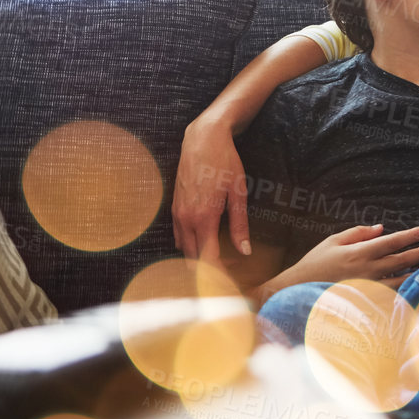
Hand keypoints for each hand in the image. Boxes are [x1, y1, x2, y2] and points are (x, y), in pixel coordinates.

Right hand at [173, 116, 249, 260]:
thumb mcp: (238, 193)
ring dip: (199, 257)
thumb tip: (245, 251)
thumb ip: (240, 225)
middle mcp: (185, 219)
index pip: (207, 259)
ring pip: (184, 248)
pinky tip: (208, 239)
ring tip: (222, 255)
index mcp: (203, 218)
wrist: (202, 139)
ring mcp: (176, 213)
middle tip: (232, 268)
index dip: (219, 274)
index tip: (233, 278)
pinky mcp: (174, 207)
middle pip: (192, 259)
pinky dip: (191, 244)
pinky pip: (179, 235)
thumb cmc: (225, 163)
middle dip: (210, 269)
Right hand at [279, 224, 418, 290]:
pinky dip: (402, 290)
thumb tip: (381, 228)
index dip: (411, 235)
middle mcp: (366, 270)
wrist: (296, 292)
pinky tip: (411, 285)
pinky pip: (389, 296)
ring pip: (400, 279)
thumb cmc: (315, 264)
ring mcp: (367, 288)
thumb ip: (358, 233)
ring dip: (415, 271)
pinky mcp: (364, 301)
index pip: (392, 241)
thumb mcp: (333, 241)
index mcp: (360, 252)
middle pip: (401, 260)